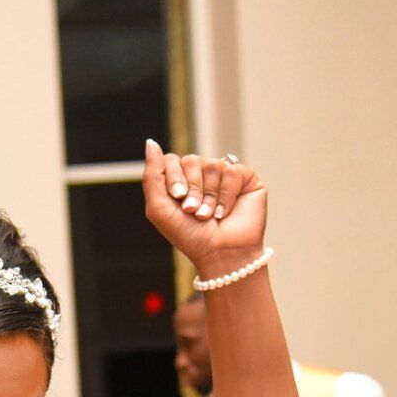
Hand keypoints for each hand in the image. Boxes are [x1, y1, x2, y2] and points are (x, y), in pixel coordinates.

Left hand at [143, 139, 267, 276]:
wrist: (219, 253)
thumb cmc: (189, 235)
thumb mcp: (159, 208)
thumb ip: (151, 175)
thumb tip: (151, 142)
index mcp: (181, 181)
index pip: (171, 160)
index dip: (173, 178)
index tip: (178, 199)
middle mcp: (203, 176)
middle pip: (191, 160)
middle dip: (191, 188)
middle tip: (193, 211)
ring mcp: (224, 176)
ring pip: (212, 165)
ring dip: (208, 196)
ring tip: (209, 216)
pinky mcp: (246, 178)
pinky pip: (232, 171)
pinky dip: (226, 194)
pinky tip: (224, 212)